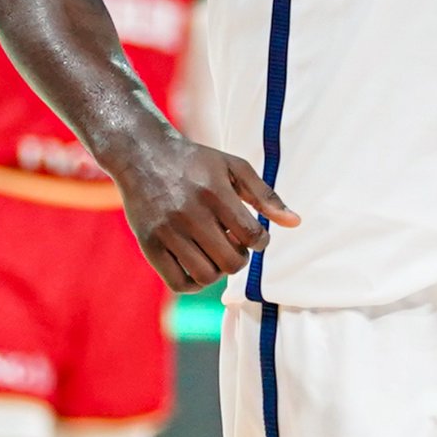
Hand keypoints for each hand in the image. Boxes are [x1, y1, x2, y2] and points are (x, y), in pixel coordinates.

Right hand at [117, 135, 296, 290]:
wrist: (141, 153)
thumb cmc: (195, 162)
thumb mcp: (233, 167)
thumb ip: (265, 195)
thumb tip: (295, 223)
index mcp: (214, 192)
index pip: (252, 236)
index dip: (260, 242)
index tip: (254, 236)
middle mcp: (189, 213)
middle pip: (231, 263)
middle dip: (239, 259)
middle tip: (233, 245)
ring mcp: (166, 231)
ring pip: (205, 276)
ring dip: (217, 271)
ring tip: (214, 253)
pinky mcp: (149, 245)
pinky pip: (178, 283)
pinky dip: (194, 282)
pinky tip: (197, 264)